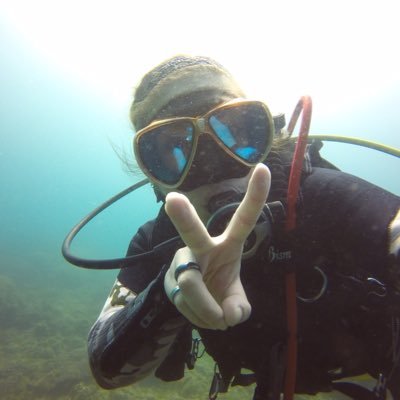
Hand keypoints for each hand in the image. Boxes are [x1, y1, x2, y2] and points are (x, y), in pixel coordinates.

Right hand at [164, 164, 270, 329]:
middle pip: (192, 233)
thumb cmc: (219, 289)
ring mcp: (182, 263)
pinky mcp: (170, 280)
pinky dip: (200, 318)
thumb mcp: (235, 298)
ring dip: (208, 310)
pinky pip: (184, 302)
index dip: (254, 197)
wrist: (191, 304)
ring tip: (218, 320)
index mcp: (227, 245)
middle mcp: (200, 247)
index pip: (242, 219)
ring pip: (191, 284)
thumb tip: (228, 315)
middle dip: (183, 216)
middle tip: (172, 199)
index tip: (263, 169)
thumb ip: (239, 307)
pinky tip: (203, 316)